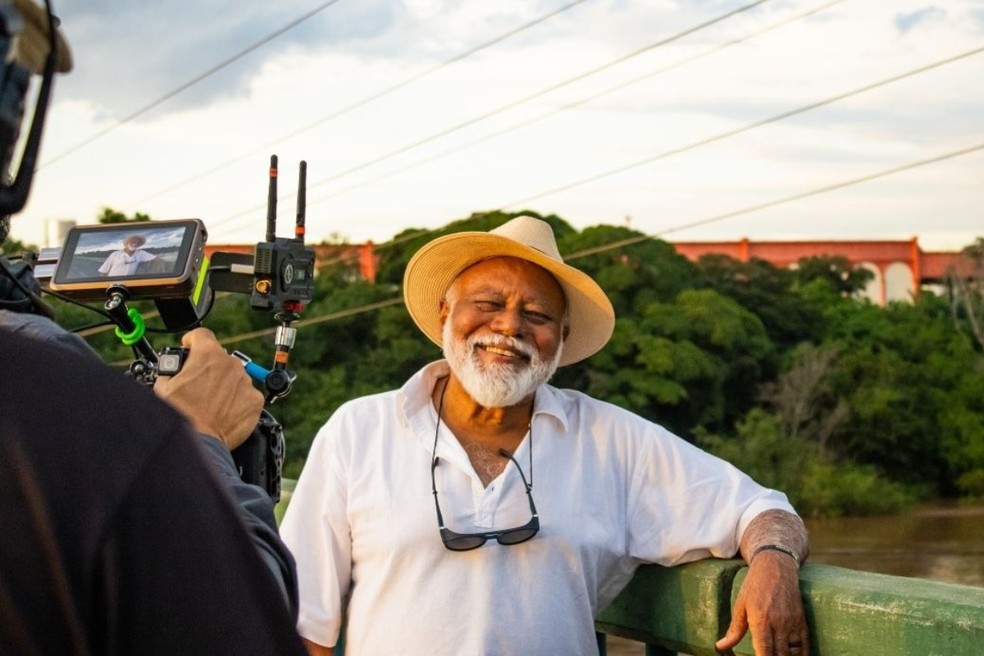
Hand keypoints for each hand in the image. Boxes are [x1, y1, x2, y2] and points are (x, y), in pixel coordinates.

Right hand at [154, 327, 263, 449]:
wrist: (199, 440)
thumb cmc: (180, 414)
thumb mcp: (164, 385)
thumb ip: (172, 370)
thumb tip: (173, 370)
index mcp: (207, 353)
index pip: (202, 335)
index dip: (193, 341)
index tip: (190, 347)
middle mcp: (230, 364)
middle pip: (220, 357)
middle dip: (210, 367)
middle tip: (199, 384)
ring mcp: (245, 381)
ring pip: (235, 376)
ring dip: (226, 384)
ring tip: (212, 402)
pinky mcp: (255, 400)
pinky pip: (247, 395)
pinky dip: (238, 400)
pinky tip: (224, 411)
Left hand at [715, 551, 807, 655]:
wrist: (775, 567)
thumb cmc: (754, 586)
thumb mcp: (740, 605)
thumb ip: (733, 630)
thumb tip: (720, 646)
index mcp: (760, 620)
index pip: (764, 651)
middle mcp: (778, 623)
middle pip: (779, 655)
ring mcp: (792, 622)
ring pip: (793, 652)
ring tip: (777, 655)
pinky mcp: (802, 620)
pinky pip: (805, 644)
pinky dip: (800, 654)